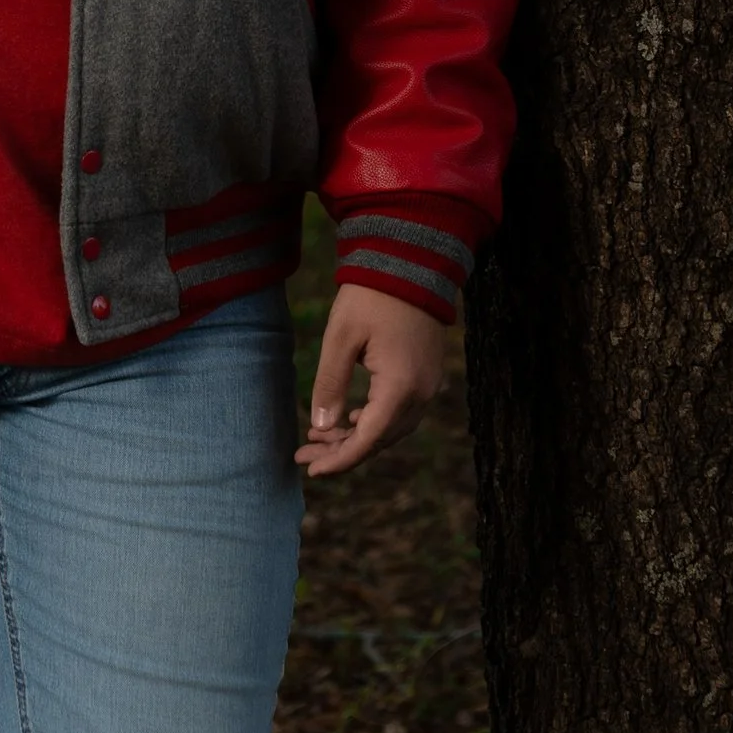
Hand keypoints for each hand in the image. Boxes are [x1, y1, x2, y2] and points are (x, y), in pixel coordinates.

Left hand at [296, 283, 447, 480]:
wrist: (410, 261)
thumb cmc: (371, 295)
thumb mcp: (341, 337)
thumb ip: (331, 384)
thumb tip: (321, 426)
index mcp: (400, 387)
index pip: (368, 440)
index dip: (339, 460)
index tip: (311, 471)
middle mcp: (421, 393)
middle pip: (380, 439)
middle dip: (341, 451)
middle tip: (304, 456)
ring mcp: (428, 384)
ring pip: (391, 428)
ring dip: (356, 437)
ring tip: (319, 437)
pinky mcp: (427, 374)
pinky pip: (401, 411)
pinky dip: (373, 420)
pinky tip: (350, 417)